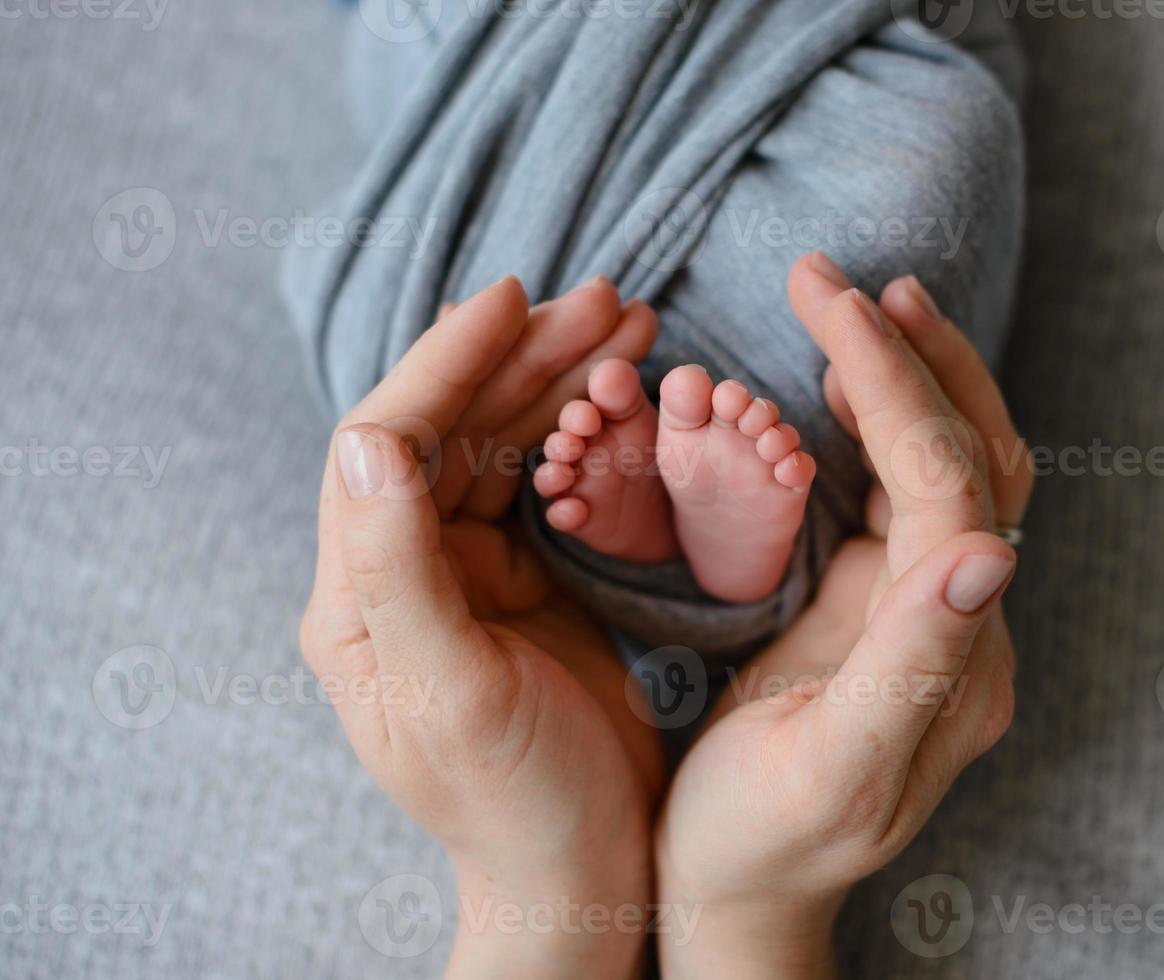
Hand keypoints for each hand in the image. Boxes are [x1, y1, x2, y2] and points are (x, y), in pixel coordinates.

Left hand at [299, 277, 661, 978]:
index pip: (387, 444)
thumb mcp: (451, 692)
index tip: (510, 300)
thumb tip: (363, 441)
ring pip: (503, 444)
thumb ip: (398, 569)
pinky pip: (548, 483)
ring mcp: (466, 574)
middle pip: (452, 428)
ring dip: (560, 380)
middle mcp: (403, 571)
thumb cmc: (514, 800)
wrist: (583, 872)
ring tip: (629, 323)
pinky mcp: (525, 582)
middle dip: (522, 357)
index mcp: (359, 596)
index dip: (444, 363)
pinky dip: (586, 432)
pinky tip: (626, 395)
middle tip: (604, 299)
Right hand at [655, 253, 1033, 977]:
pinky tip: (846, 392)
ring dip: (919, 382)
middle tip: (849, 283)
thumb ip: (913, 662)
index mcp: (951, 659)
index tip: (830, 299)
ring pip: (959, 471)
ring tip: (863, 311)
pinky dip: (885, 428)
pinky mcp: (892, 616)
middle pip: (982, 461)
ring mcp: (932, 620)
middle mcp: (963, 630)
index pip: (949, 483)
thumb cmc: (757, 840)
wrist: (741, 897)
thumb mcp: (830, 765)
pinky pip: (910, 497)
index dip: (896, 382)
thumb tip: (990, 550)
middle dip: (921, 359)